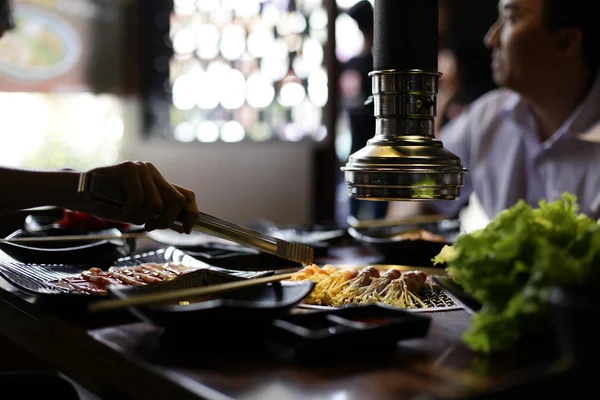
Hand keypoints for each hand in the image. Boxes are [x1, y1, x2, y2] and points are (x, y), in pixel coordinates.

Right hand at [74, 161, 198, 233]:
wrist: (80, 194)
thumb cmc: (108, 204)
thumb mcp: (139, 213)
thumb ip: (159, 216)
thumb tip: (183, 227)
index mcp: (158, 183)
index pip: (187, 195)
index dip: (192, 213)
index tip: (188, 230)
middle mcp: (153, 173)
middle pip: (177, 200)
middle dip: (166, 220)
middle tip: (149, 226)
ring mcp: (142, 168)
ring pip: (157, 204)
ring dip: (141, 216)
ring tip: (126, 212)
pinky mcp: (128, 168)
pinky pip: (139, 198)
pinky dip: (129, 209)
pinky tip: (118, 205)